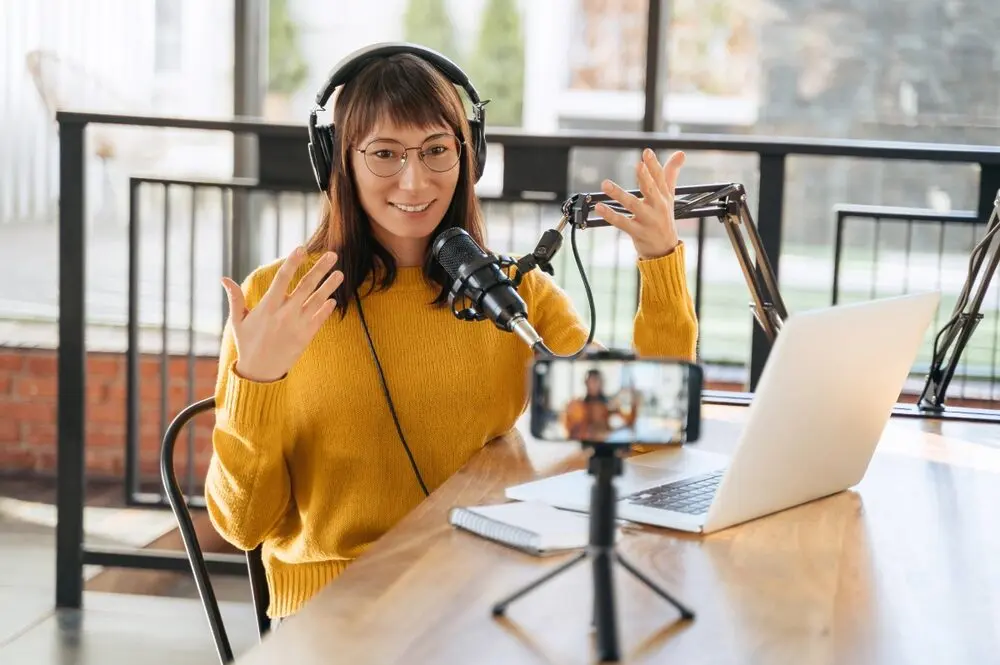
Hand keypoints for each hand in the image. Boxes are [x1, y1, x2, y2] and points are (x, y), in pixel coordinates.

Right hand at [220, 246, 342, 382]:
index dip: (292, 262)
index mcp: (267, 307)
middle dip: (319, 269)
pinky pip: (319, 320)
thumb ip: (235, 298)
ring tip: (340, 273)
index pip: (282, 279)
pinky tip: (333, 299)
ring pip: (316, 301)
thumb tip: (223, 279)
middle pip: (305, 286)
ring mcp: (297, 326)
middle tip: (333, 254)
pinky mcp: (306, 337)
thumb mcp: (237, 321)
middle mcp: (284, 314)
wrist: (259, 372)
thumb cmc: (247, 344)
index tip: (301, 248)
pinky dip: (326, 309)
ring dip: (329, 286)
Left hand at [594, 149, 684, 259]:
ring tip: (606, 184)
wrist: (665, 249)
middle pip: (651, 190)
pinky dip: (610, 215)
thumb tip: (681, 153)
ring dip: (619, 194)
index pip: (660, 177)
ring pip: (633, 205)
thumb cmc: (664, 218)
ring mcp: (648, 220)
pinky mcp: (638, 232)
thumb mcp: (669, 195)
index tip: (646, 152)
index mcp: (664, 196)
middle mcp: (658, 207)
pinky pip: (622, 223)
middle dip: (645, 177)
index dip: (653, 164)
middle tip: (638, 165)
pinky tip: (600, 207)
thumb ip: (670, 173)